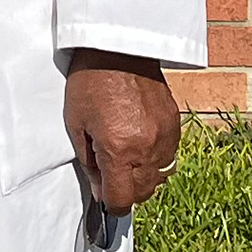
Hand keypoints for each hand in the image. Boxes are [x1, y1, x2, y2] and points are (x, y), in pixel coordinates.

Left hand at [64, 49, 179, 211]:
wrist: (119, 47)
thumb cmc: (91, 81)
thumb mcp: (76, 124)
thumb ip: (89, 164)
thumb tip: (100, 190)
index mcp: (119, 149)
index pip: (121, 201)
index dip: (110, 204)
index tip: (104, 195)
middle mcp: (146, 148)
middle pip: (142, 194)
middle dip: (125, 190)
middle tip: (110, 171)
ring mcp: (164, 137)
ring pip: (159, 178)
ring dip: (142, 176)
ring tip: (126, 154)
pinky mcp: (174, 125)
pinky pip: (169, 156)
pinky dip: (155, 158)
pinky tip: (139, 140)